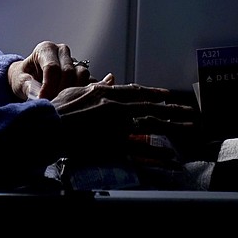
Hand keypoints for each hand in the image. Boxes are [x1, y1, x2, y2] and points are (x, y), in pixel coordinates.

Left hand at [7, 40, 99, 100]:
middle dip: (60, 91)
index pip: (52, 67)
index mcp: (45, 49)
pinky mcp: (82, 71)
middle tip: (52, 104)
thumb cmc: (23, 77)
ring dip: (73, 91)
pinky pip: (89, 80)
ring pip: (82, 75)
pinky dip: (82, 92)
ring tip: (61, 103)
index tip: (43, 100)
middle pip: (68, 71)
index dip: (48, 86)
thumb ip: (27, 87)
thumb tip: (38, 97)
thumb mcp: (19, 81)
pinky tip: (73, 101)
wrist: (30, 76)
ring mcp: (74, 60)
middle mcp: (62, 51)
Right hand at [50, 78, 199, 155]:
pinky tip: (171, 159)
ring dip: (174, 126)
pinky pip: (140, 151)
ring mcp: (116, 127)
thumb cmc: (56, 110)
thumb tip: (111, 78)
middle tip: (191, 111)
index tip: (168, 95)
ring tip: (190, 127)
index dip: (154, 94)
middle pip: (151, 108)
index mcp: (107, 93)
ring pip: (151, 126)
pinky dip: (157, 155)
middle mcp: (116, 108)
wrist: (46, 128)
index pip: (136, 92)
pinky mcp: (113, 146)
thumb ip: (96, 86)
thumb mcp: (75, 90)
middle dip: (173, 110)